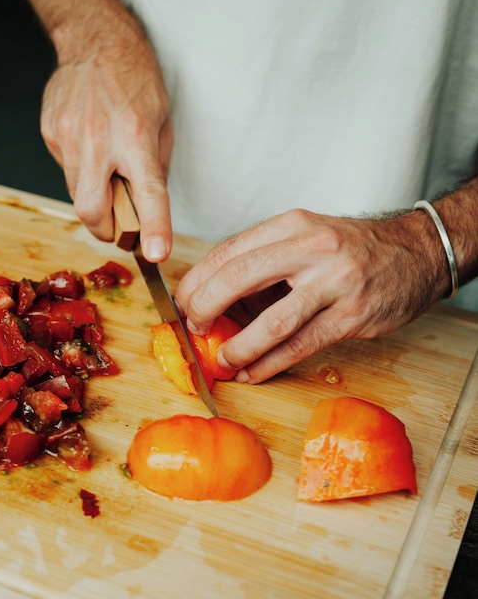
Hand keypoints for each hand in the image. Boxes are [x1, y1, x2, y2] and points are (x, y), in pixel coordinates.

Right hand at [41, 12, 172, 261]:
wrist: (95, 39)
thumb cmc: (136, 79)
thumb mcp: (162, 121)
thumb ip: (155, 167)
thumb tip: (148, 208)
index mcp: (135, 135)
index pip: (148, 192)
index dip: (153, 228)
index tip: (155, 254)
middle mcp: (98, 137)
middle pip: (91, 210)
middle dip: (105, 230)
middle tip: (119, 227)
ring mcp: (68, 135)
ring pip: (76, 193)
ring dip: (94, 196)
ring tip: (107, 167)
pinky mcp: (50, 132)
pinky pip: (66, 169)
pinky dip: (81, 170)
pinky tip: (89, 143)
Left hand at [174, 208, 448, 382]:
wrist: (417, 252)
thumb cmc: (351, 251)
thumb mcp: (306, 240)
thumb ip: (263, 265)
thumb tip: (211, 301)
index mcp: (291, 225)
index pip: (228, 251)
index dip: (197, 281)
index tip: (180, 304)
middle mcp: (311, 247)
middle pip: (239, 279)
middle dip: (205, 308)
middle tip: (192, 330)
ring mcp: (335, 281)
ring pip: (272, 321)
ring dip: (239, 346)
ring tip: (222, 362)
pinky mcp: (353, 315)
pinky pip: (301, 345)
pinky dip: (271, 363)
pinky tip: (253, 373)